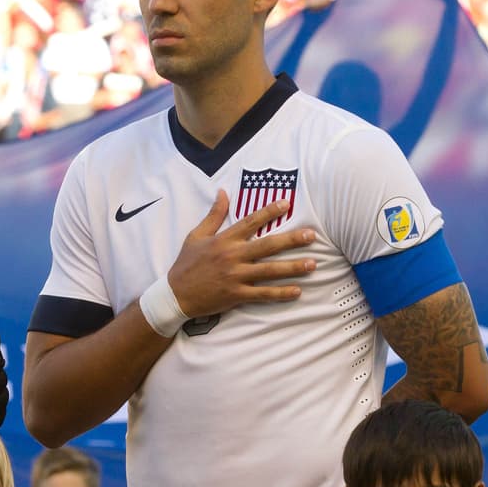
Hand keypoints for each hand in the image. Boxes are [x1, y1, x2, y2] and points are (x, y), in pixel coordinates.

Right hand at [166, 191, 316, 317]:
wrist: (175, 295)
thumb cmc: (186, 264)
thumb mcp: (196, 236)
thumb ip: (213, 215)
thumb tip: (222, 192)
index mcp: (223, 240)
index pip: (250, 222)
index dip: (269, 212)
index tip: (287, 204)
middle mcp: (232, 256)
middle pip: (267, 246)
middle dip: (291, 240)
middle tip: (311, 235)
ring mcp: (235, 277)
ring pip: (270, 271)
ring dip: (293, 267)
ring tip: (313, 264)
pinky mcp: (236, 295)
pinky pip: (263, 294)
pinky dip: (281, 293)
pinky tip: (297, 291)